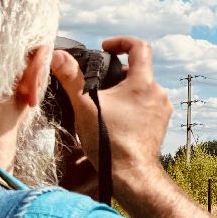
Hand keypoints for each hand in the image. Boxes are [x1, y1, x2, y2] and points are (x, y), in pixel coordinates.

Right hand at [51, 37, 172, 199]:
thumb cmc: (110, 141)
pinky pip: (146, 107)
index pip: (139, 47)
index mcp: (143, 83)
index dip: (121, 42)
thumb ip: (70, 78)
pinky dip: (131, 108)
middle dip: (116, 75)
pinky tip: (115, 120)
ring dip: (123, 93)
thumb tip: (55, 56)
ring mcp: (161, 110)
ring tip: (103, 105)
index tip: (105, 47)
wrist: (131, 175)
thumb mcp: (85, 106)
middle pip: (137, 72)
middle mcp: (158, 93)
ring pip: (141, 91)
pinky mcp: (160, 125)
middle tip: (97, 86)